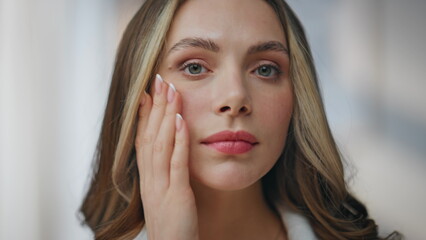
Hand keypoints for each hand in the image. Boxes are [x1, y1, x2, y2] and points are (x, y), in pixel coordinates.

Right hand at [135, 74, 198, 239]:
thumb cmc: (172, 225)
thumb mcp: (164, 195)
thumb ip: (165, 173)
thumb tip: (169, 151)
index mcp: (147, 178)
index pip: (142, 139)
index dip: (143, 115)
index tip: (146, 92)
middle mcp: (150, 179)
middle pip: (149, 136)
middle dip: (154, 106)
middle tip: (159, 80)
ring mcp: (161, 187)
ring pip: (160, 144)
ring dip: (165, 115)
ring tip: (170, 91)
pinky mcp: (176, 196)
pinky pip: (176, 164)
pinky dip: (178, 140)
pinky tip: (181, 120)